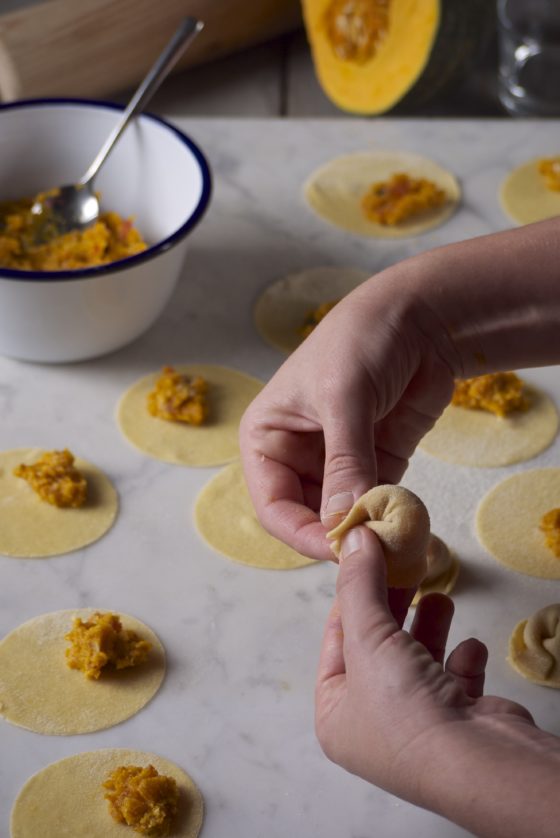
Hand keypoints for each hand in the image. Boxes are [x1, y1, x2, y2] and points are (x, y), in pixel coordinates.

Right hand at [240, 262, 456, 560]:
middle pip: (307, 517)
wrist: (421, 317)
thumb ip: (343, 461)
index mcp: (268, 437)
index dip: (301, 531)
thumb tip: (341, 523)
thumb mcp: (343, 397)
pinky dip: (390, 518)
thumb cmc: (362, 341)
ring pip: (343, 515)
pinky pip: (377, 504)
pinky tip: (409, 525)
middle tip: (372, 550)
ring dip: (366, 530)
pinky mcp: (377, 463)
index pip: (273, 503)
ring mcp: (338, 462)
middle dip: (336, 534)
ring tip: (394, 541)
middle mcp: (297, 455)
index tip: (338, 548)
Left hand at [316, 527, 559, 836]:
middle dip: (394, 606)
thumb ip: (360, 583)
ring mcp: (417, 726)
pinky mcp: (459, 724)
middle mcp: (373, 725)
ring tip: (441, 598)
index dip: (351, 598)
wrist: (479, 763)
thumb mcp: (369, 636)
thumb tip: (353, 535)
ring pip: (418, 659)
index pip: (335, 642)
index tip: (367, 562)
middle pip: (378, 648)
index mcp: (336, 715)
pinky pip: (454, 680)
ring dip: (429, 626)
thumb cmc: (405, 706)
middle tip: (406, 567)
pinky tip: (469, 650)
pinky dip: (461, 660)